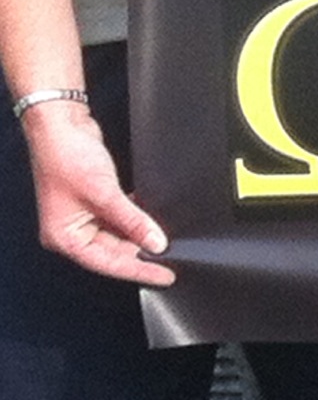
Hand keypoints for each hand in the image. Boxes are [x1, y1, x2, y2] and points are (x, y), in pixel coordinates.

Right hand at [23, 103, 174, 285]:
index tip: (165, 276)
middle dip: (142, 252)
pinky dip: (136, 218)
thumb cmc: (65, 155)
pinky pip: (120, 217)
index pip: (108, 263)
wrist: (61, 123)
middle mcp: (73, 230)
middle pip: (114, 251)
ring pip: (119, 234)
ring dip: (141, 234)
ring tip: (168, 239)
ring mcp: (84, 215)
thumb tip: (156, 242)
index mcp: (65, 237)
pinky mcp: (95, 200)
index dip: (138, 270)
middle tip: (173, 258)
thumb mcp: (104, 192)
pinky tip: (153, 217)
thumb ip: (132, 220)